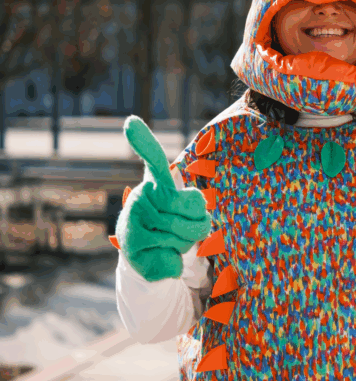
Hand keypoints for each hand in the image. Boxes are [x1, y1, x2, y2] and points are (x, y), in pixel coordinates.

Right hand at [116, 116, 211, 281]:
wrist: (146, 255)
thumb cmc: (171, 226)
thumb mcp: (186, 211)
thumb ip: (191, 206)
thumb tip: (178, 227)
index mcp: (156, 183)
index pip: (154, 160)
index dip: (143, 141)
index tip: (130, 122)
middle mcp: (141, 195)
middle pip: (195, 207)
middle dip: (199, 224)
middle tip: (184, 228)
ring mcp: (133, 218)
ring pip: (185, 233)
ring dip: (186, 243)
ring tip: (170, 241)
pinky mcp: (130, 242)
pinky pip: (171, 252)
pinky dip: (173, 259)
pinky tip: (158, 254)